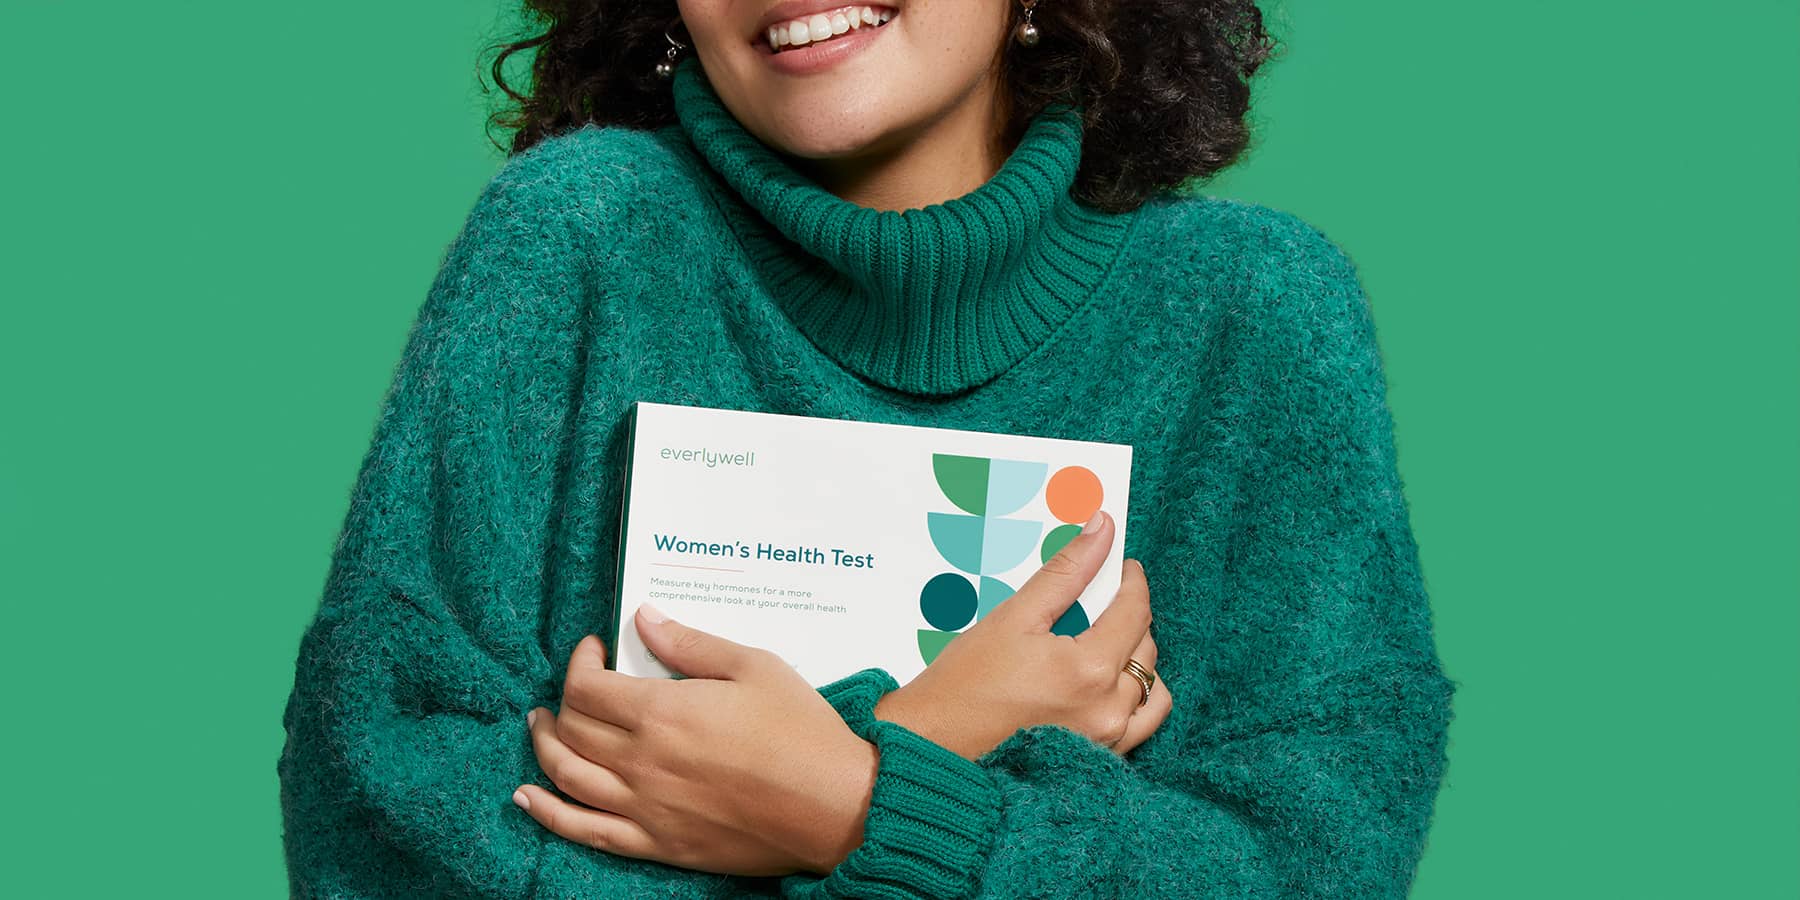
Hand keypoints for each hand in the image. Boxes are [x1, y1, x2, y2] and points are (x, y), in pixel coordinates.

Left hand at [513, 609, 878, 876]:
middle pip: (573, 728)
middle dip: (562, 701)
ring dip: (545, 747)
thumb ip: (691, 644)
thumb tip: (645, 619)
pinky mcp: (658, 843)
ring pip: (567, 776)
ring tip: (542, 728)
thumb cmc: (802, 733)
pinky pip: (585, 830)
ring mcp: (646, 807)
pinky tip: (528, 798)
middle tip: (571, 688)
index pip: (588, 685)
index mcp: (663, 712)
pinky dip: (549, 813)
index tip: (594, 649)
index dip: (580, 662)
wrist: (836, 806)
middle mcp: (643, 761)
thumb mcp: (754, 667)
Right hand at [874, 510, 1173, 758]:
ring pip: (1150, 690)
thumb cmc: (961, 686)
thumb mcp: (1012, 619)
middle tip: (1102, 601)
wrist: (933, 749)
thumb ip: (1064, 572)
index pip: (1134, 612)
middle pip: (1145, 649)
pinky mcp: (1098, 761)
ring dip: (1136, 660)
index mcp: (1089, 670)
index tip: (1123, 567)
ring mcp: (1106, 741)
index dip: (1132, 582)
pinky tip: (1099, 683)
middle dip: (1130, 618)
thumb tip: (1101, 530)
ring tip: (1103, 643)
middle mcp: (1107, 710)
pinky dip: (1131, 698)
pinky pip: (1138, 724)